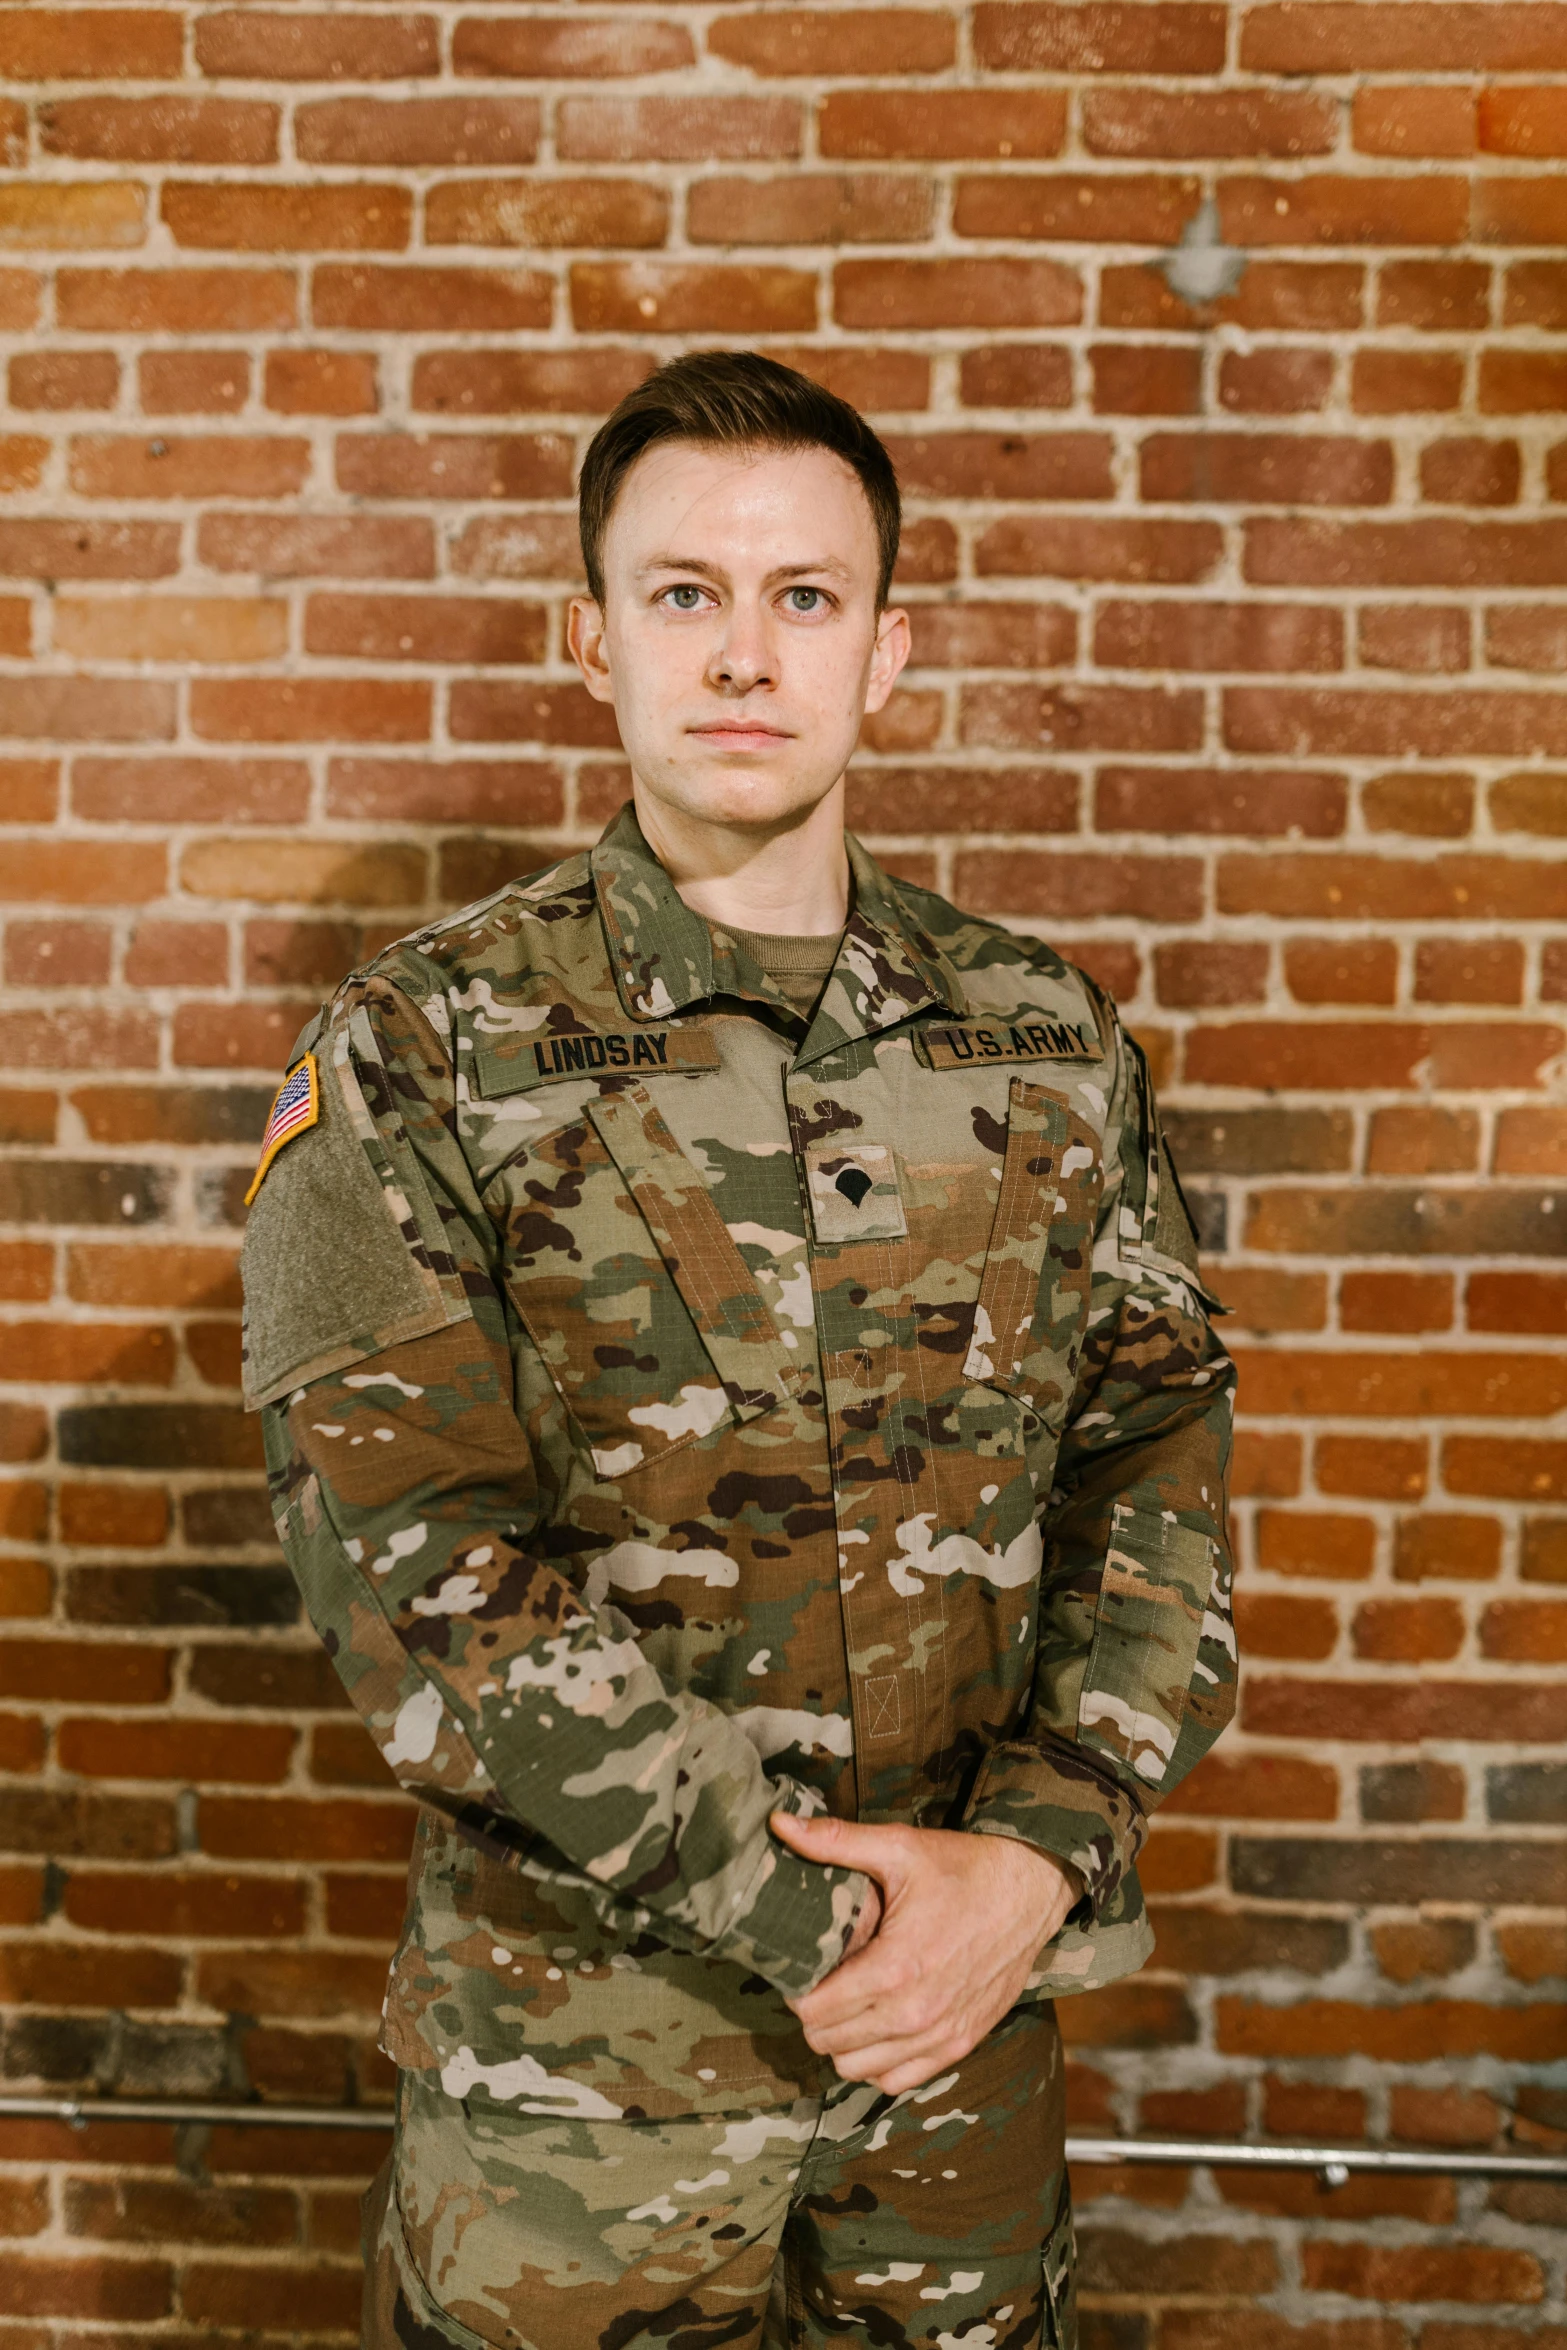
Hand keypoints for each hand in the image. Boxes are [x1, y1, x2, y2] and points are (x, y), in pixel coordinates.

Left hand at [771, 1811, 1079, 2094]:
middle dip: (815, 2014)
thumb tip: (777, 1822)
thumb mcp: (898, 1847)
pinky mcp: (961, 2043)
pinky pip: (898, 2079)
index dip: (796, 1991)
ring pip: (858, 2068)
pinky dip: (878, 2062)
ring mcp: (941, 2035)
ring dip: (842, 2041)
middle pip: (830, 2042)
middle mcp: (917, 2013)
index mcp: (896, 1968)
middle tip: (820, 1981)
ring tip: (845, 2004)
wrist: (1031, 1889)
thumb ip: (834, 1841)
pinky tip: (876, 2027)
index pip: (815, 2012)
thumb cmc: (963, 1868)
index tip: (801, 1967)